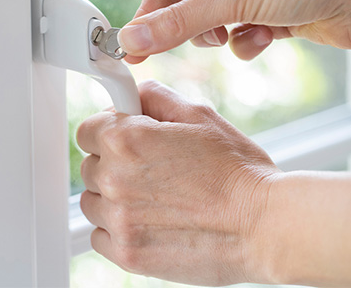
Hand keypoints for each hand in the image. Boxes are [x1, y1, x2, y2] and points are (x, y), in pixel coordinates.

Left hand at [76, 80, 280, 285]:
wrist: (263, 226)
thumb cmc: (237, 172)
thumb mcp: (199, 116)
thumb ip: (156, 98)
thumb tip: (132, 96)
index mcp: (127, 140)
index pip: (87, 131)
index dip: (106, 131)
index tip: (121, 139)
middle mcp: (115, 179)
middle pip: (88, 167)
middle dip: (112, 163)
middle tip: (148, 169)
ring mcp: (119, 219)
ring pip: (92, 202)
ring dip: (112, 198)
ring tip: (152, 198)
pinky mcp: (127, 254)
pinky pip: (99, 236)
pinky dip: (116, 229)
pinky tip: (147, 222)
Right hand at [118, 0, 350, 62]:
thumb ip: (177, 22)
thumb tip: (133, 38)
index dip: (147, 18)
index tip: (132, 48)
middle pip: (184, 9)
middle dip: (191, 29)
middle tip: (177, 49)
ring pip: (209, 27)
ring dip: (223, 36)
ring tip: (241, 30)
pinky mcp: (264, 15)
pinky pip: (236, 38)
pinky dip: (247, 42)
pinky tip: (268, 36)